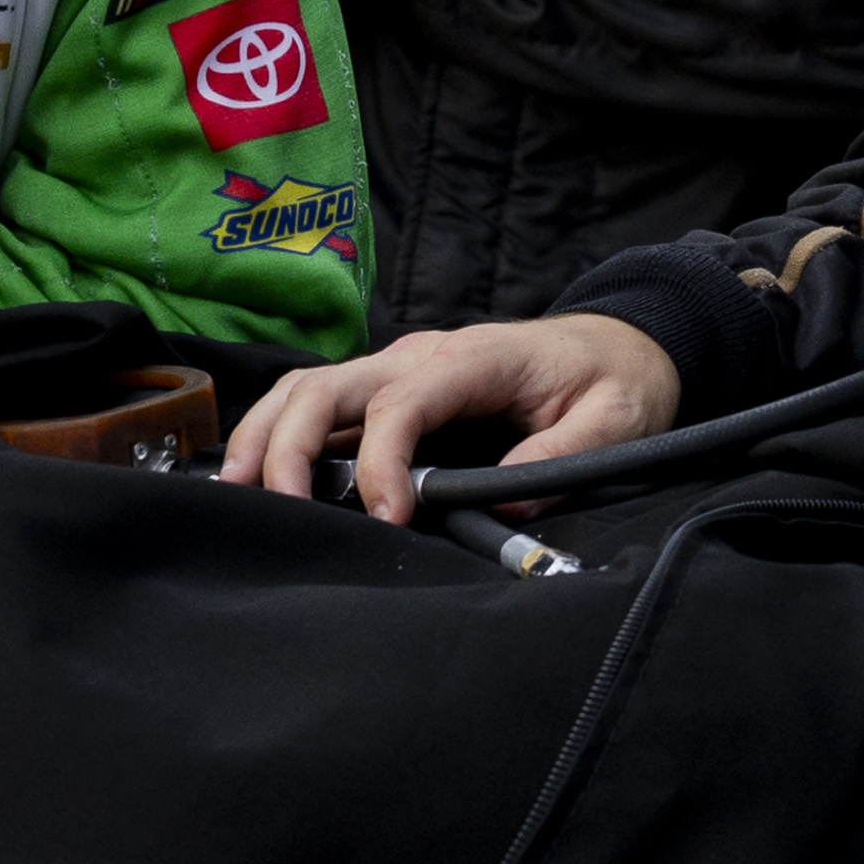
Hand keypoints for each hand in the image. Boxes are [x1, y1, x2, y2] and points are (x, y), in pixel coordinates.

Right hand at [226, 314, 680, 522]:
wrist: (622, 343)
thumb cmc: (614, 379)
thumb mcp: (615, 419)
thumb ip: (563, 457)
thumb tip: (506, 505)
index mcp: (474, 359)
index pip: (402, 403)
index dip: (382, 463)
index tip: (389, 520)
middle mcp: (424, 355)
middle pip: (327, 386)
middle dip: (289, 446)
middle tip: (279, 512)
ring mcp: (402, 367)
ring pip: (308, 388)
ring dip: (268, 436)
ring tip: (240, 493)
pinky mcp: (393, 388)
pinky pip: (322, 402)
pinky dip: (282, 433)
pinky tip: (264, 478)